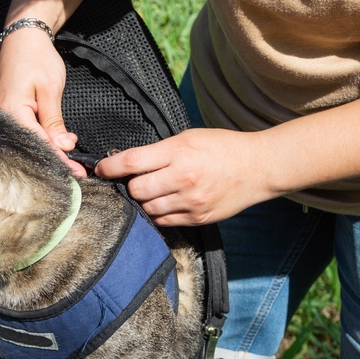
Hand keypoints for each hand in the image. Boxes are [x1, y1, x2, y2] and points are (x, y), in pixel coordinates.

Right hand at [0, 28, 85, 176]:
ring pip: (28, 140)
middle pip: (31, 146)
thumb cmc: (35, 58)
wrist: (23, 37)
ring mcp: (4, 113)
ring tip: (70, 165)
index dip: (58, 160)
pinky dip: (41, 139)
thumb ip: (54, 121)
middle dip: (55, 160)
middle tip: (76, 174)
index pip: (38, 143)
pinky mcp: (9, 110)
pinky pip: (25, 130)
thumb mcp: (50, 90)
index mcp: (12, 111)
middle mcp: (4, 115)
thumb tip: (63, 146)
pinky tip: (55, 146)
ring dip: (49, 151)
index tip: (76, 173)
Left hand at [94, 128, 279, 224]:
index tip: (100, 169)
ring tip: (153, 191)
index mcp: (179, 152)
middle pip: (136, 190)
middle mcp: (183, 178)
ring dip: (144, 201)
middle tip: (135, 181)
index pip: (132, 162)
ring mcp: (191, 201)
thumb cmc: (222, 147)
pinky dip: (158, 213)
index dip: (109, 167)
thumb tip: (129, 163)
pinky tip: (164, 203)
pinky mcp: (198, 218)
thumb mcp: (188, 137)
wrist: (259, 167)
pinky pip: (164, 221)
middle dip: (129, 186)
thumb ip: (159, 151)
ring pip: (148, 208)